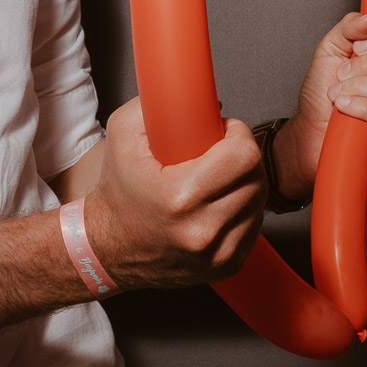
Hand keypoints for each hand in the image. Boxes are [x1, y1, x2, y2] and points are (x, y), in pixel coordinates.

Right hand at [81, 97, 265, 288]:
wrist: (107, 248)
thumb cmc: (118, 192)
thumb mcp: (124, 133)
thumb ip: (161, 102)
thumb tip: (208, 99)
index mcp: (180, 198)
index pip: (245, 155)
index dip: (239, 135)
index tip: (224, 134)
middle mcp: (202, 231)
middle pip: (257, 177)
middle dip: (242, 158)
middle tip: (219, 155)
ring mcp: (216, 254)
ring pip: (259, 202)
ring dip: (245, 184)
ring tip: (216, 180)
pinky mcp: (227, 266)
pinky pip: (254, 226)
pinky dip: (243, 211)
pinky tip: (218, 205)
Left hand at [279, 12, 366, 198]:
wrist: (309, 136)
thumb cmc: (323, 100)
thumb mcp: (331, 53)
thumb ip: (348, 29)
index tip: (357, 48)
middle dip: (366, 68)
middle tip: (342, 76)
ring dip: (360, 89)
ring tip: (338, 95)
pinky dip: (364, 108)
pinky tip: (345, 107)